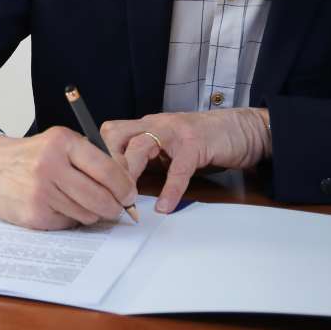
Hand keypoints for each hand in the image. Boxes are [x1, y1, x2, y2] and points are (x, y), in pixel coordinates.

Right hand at [0, 129, 138, 229]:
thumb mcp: (58, 143)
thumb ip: (90, 158)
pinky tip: (56, 205)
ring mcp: (41, 191)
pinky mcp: (34, 213)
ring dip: (90, 212)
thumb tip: (126, 186)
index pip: (108, 169)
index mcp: (61, 142)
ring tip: (76, 201)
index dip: (125, 187)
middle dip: (114, 206)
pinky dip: (69, 218)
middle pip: (102, 197)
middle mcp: (50, 164)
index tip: (129, 194)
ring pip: (88, 213)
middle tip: (116, 207)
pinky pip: (68, 222)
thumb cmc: (30, 156)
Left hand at [100, 108, 270, 213]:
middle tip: (103, 189)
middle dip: (105, 162)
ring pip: (140, 146)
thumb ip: (146, 160)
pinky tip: (164, 206)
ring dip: (128, 172)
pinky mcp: (196, 145)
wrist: (242, 129)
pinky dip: (170, 189)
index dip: (96, 155)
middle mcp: (154, 124)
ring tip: (125, 198)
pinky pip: (179, 168)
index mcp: (144, 125)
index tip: (88, 180)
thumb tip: (119, 185)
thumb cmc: (202, 140)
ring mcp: (175, 132)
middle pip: (116, 135)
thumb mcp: (166, 148)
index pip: (109, 134)